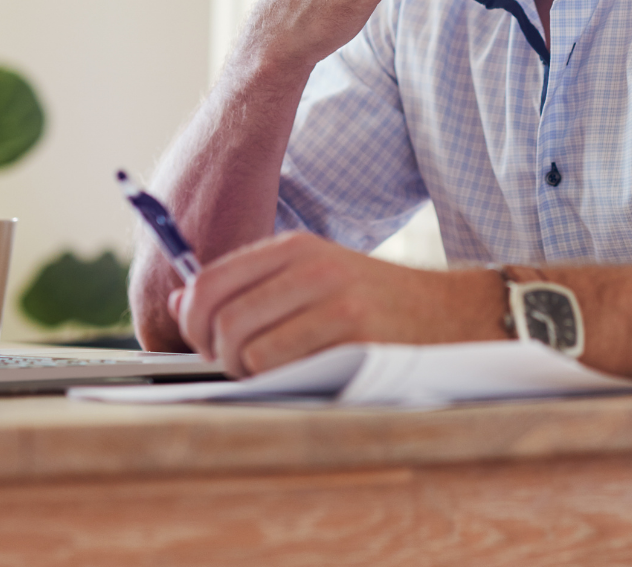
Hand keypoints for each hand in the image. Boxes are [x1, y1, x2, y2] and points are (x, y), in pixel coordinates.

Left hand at [167, 232, 501, 376]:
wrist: (450, 313)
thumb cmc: (373, 302)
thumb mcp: (313, 277)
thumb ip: (248, 286)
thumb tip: (181, 301)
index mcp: (293, 248)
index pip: (208, 281)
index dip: (192, 321)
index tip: (204, 341)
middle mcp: (309, 268)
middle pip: (219, 319)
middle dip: (216, 354)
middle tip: (237, 366)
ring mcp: (333, 301)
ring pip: (243, 348)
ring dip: (246, 374)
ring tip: (271, 373)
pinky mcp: (353, 336)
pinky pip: (281, 368)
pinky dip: (277, 382)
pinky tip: (299, 376)